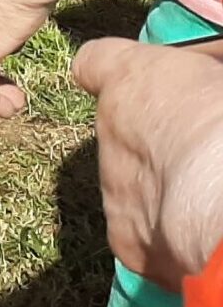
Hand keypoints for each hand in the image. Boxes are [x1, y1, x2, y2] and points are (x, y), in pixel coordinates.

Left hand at [75, 37, 222, 291]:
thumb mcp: (218, 74)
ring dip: (171, 195)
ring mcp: (113, 188)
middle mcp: (108, 129)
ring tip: (213, 202)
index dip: (116, 73)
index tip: (141, 86)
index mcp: (130, 76)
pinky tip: (209, 243)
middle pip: (128, 134)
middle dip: (163, 145)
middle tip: (210, 157)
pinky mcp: (129, 244)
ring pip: (137, 190)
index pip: (97, 62)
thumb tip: (216, 65)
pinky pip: (151, 242)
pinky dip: (176, 244)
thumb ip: (210, 67)